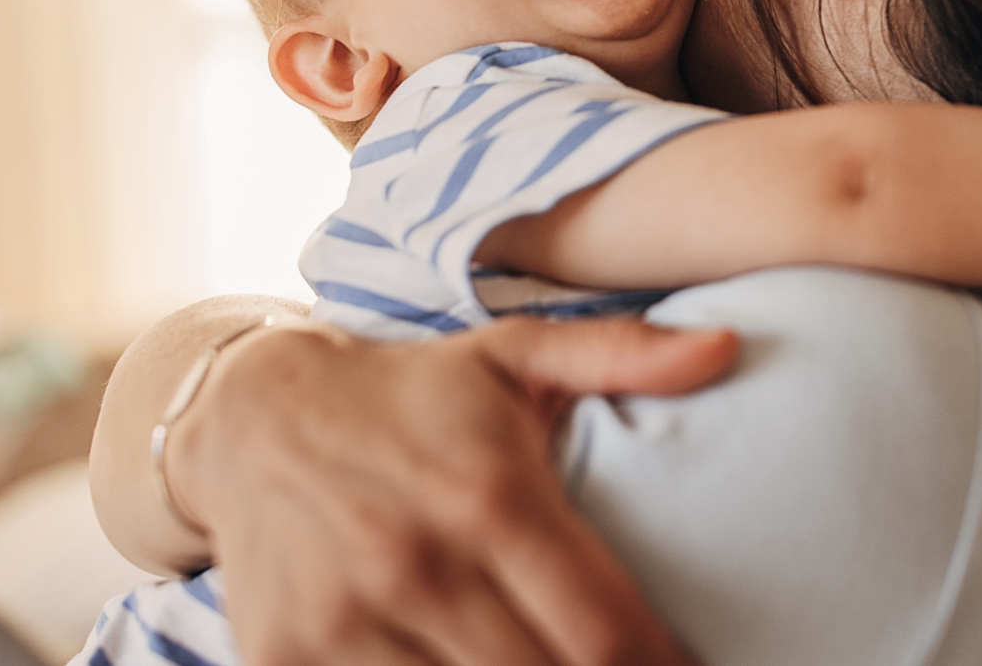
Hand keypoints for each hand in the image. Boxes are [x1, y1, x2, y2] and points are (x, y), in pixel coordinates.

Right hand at [168, 316, 738, 665]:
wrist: (252, 416)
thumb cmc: (412, 391)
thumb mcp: (513, 354)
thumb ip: (621, 353)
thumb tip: (729, 347)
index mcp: (490, 499)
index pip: (602, 630)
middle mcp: (419, 566)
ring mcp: (348, 623)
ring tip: (553, 662)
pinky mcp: (288, 659)